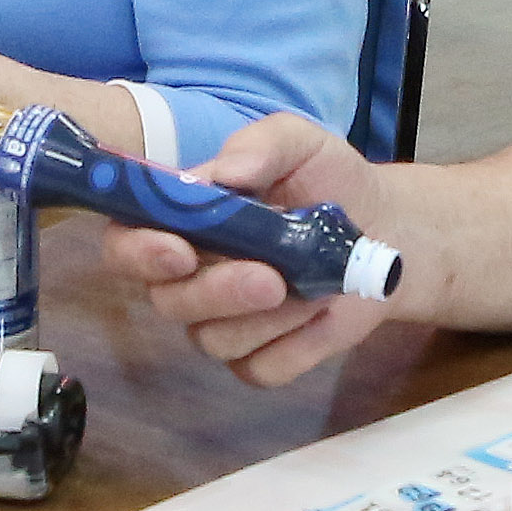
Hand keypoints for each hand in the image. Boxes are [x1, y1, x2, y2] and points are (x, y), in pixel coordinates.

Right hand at [94, 113, 406, 385]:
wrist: (384, 228)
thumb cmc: (327, 179)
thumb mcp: (300, 142)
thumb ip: (261, 144)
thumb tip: (226, 172)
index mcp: (179, 222)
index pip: (126, 244)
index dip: (140, 253)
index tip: (179, 252)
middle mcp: (188, 277)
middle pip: (167, 301)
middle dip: (216, 291)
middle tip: (270, 278)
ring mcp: (221, 322)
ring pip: (214, 340)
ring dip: (269, 318)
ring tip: (316, 284)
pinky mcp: (260, 358)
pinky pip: (261, 368)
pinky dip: (297, 344)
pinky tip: (322, 313)